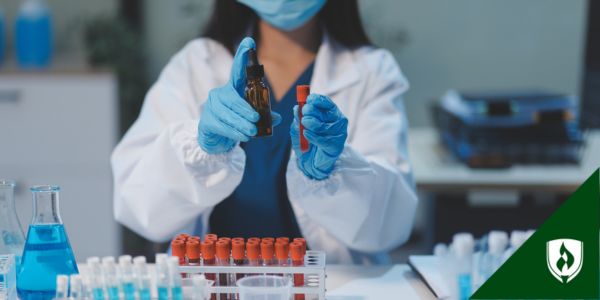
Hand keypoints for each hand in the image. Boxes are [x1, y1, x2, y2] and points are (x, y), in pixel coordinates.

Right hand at [198, 37, 281, 153]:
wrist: (215, 139)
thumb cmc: (235, 122)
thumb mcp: (250, 117)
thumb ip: (263, 115)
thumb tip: (277, 118)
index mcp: (232, 89)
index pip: (237, 70)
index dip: (242, 56)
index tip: (250, 42)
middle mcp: (220, 94)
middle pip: (232, 98)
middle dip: (245, 109)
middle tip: (256, 119)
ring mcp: (211, 107)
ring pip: (228, 114)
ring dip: (241, 123)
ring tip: (252, 131)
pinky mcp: (207, 121)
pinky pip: (222, 125)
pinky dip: (234, 132)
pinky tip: (242, 137)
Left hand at [290, 94, 347, 179]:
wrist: (311, 162)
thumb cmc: (307, 142)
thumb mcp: (299, 128)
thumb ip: (298, 118)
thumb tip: (296, 108)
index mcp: (330, 113)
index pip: (327, 102)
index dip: (317, 99)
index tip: (307, 100)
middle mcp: (338, 121)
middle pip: (324, 113)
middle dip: (311, 112)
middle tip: (303, 117)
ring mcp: (339, 133)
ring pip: (322, 126)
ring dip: (310, 125)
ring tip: (304, 128)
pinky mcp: (336, 145)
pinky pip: (322, 139)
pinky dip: (312, 136)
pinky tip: (306, 135)